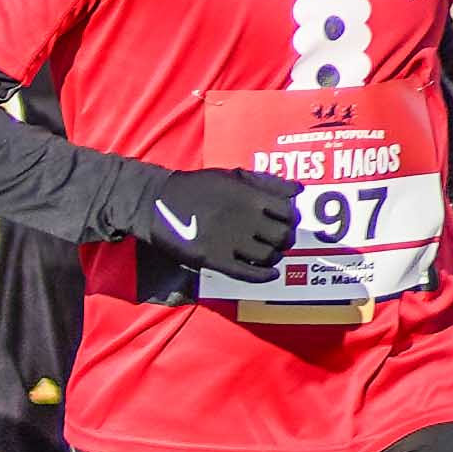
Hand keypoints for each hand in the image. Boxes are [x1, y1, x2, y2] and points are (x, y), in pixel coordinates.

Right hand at [138, 167, 301, 278]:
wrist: (154, 201)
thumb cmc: (195, 186)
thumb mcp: (231, 175)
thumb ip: (266, 182)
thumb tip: (298, 190)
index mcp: (248, 197)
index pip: (289, 212)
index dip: (291, 218)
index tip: (284, 221)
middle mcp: (243, 219)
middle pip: (283, 236)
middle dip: (284, 239)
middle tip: (276, 239)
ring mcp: (229, 241)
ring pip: (269, 256)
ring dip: (273, 256)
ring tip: (266, 253)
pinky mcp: (214, 259)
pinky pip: (248, 273)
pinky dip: (264, 276)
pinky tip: (269, 274)